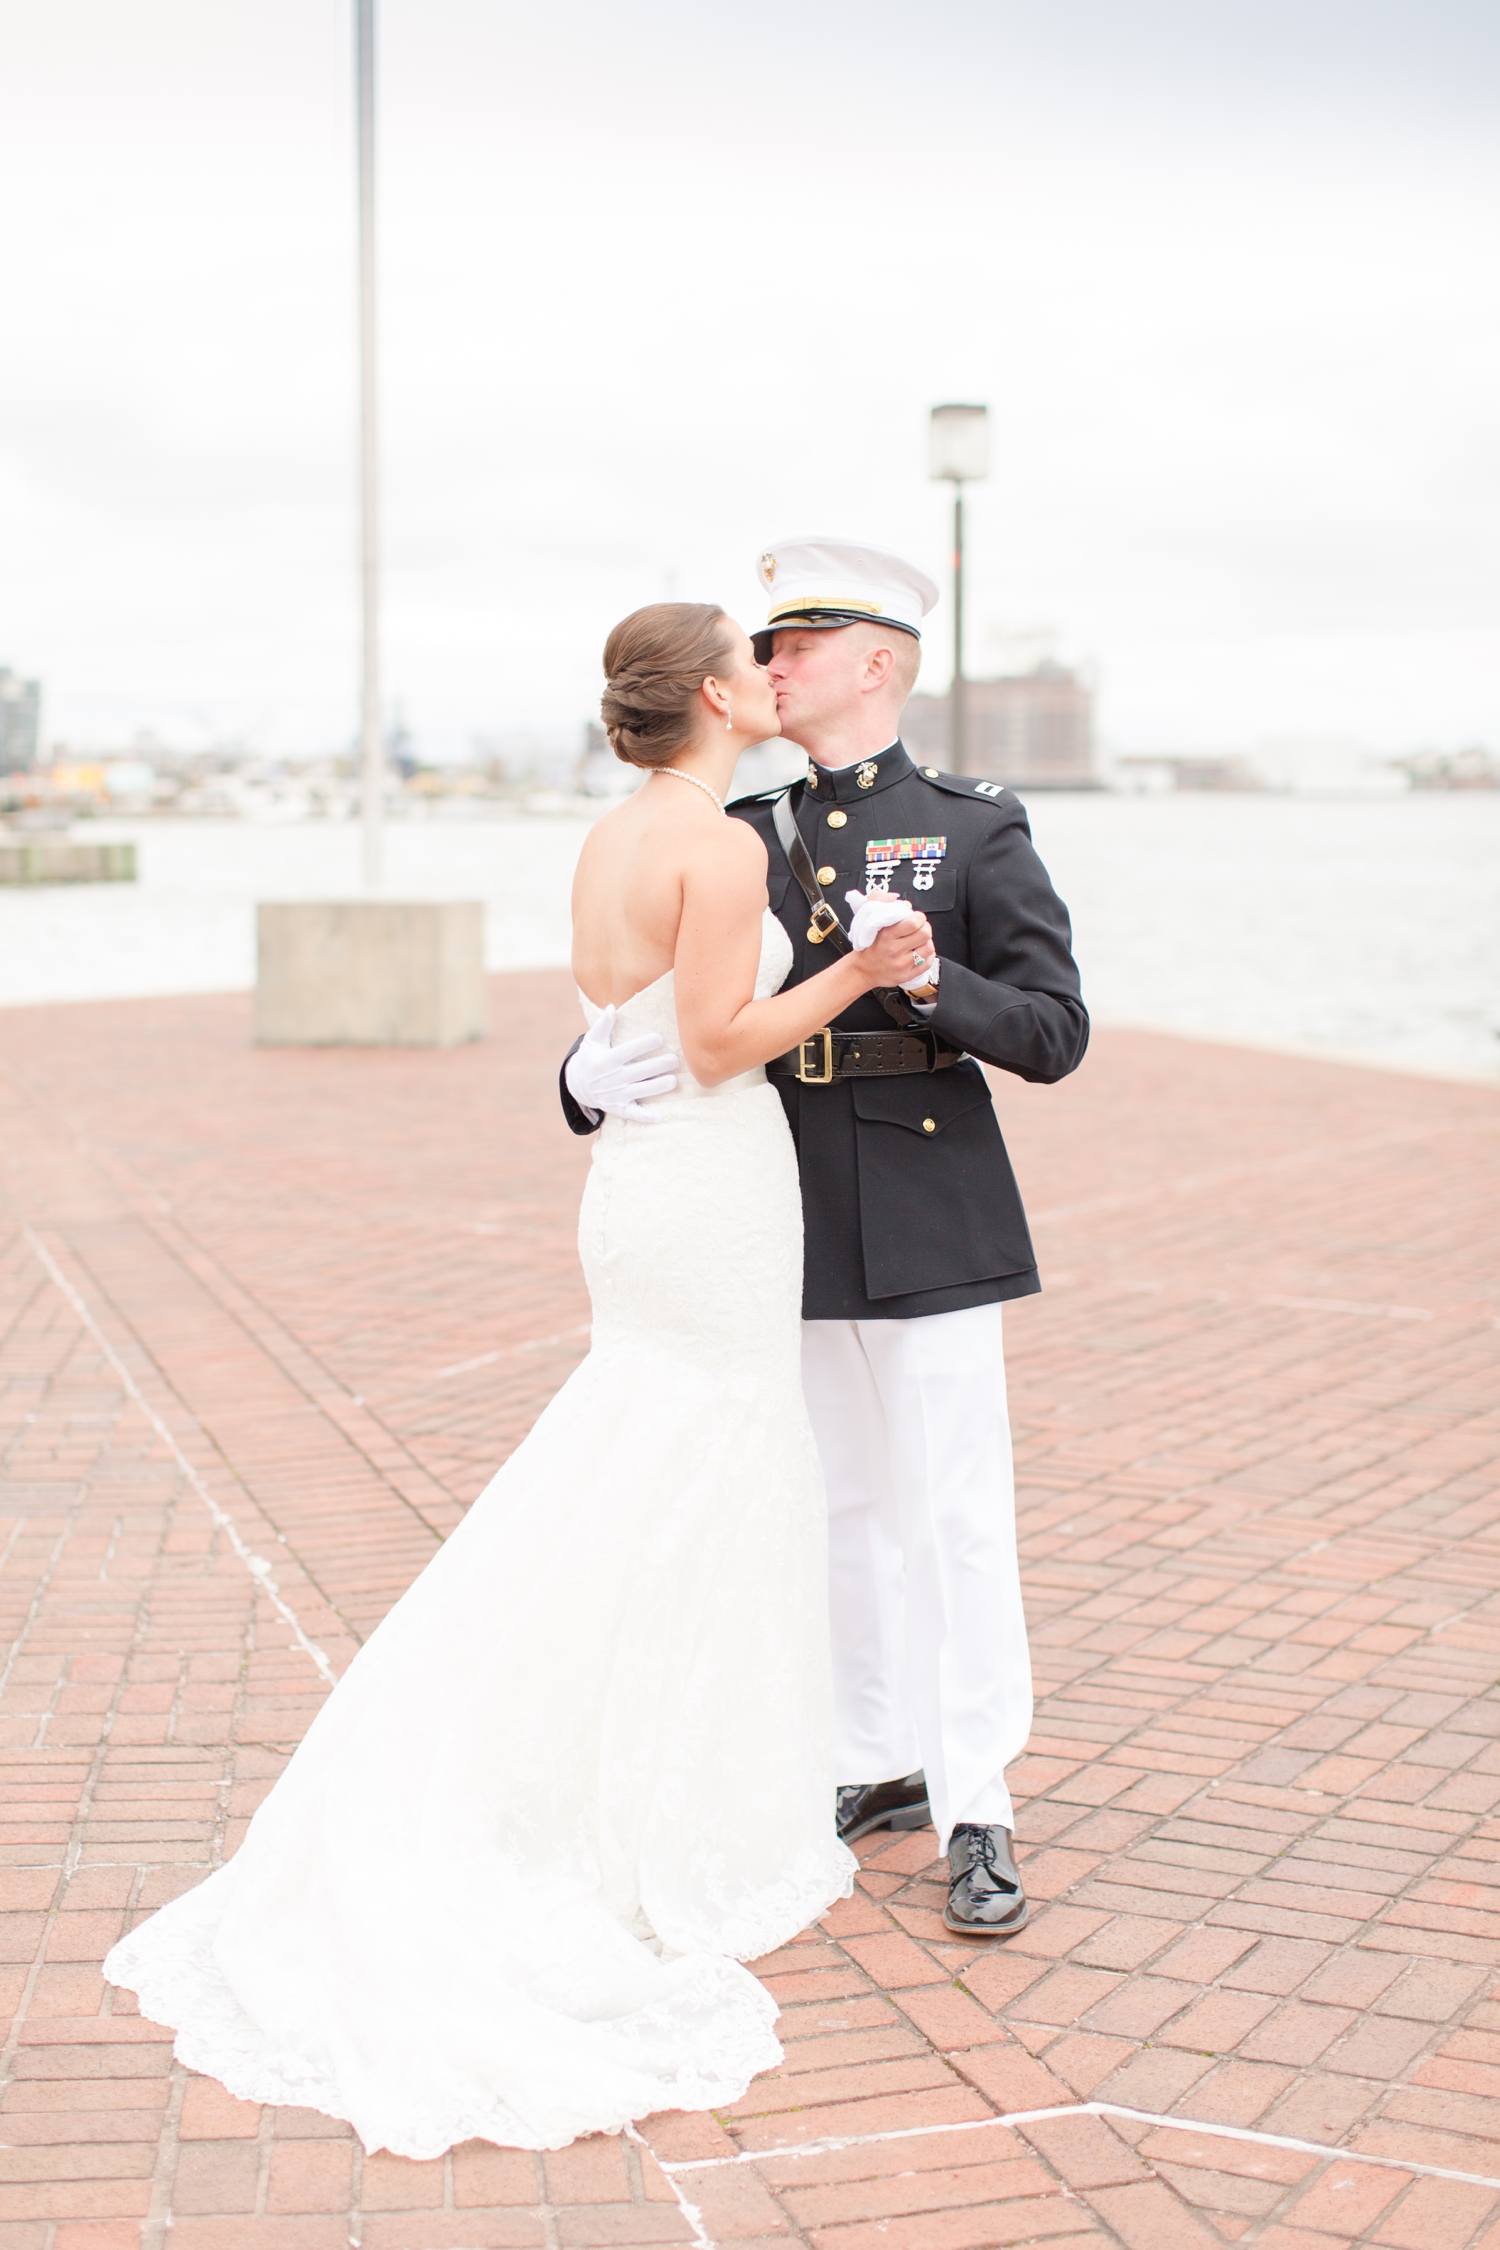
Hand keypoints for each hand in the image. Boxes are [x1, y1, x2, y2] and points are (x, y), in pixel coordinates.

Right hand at [564, 1006, 678, 1122]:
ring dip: (656, 1087)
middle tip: (674, 1059)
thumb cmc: (589, 1058)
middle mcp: (611, 1079)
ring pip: (639, 1091)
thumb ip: (603, 1026)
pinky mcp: (618, 1108)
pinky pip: (632, 1113)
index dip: (643, 1045)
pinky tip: (659, 1116)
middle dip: (656, 1066)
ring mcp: (615, 1095)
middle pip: (637, 1072)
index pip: (627, 1051)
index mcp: (606, 1061)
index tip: (659, 1038)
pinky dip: (644, 1116)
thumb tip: (611, 1007)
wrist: (577, 1086)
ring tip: (673, 1081)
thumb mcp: (592, 1041)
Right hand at [842, 890, 933, 993]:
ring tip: (918, 941)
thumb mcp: (868, 920)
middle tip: (920, 928)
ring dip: (926, 942)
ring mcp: (901, 964)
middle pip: (925, 934)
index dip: (919, 917)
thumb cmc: (868, 945)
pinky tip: (918, 952)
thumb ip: (881, 902)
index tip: (915, 917)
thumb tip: (901, 901)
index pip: (914, 922)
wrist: (862, 970)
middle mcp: (894, 950)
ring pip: (928, 948)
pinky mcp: (906, 975)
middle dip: (925, 928)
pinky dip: (927, 956)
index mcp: (886, 935)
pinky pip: (928, 963)